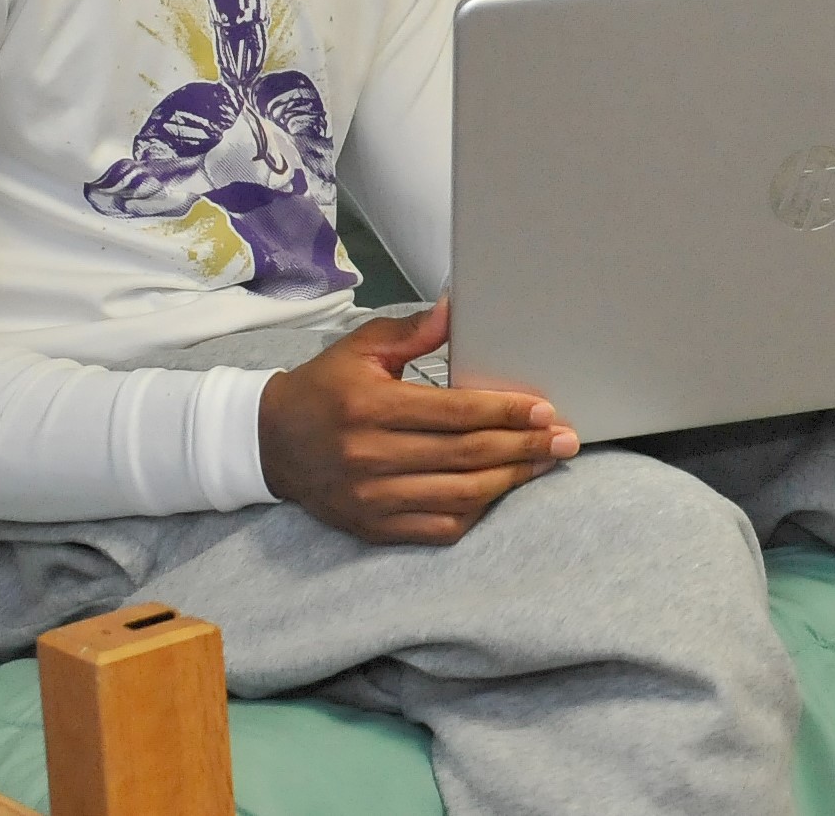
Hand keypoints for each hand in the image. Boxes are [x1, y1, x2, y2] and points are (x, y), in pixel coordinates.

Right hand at [257, 299, 577, 544]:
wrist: (269, 444)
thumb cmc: (324, 388)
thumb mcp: (362, 348)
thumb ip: (413, 331)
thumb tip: (459, 306)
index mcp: (370, 408)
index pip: (454, 413)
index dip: (505, 412)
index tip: (546, 410)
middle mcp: (370, 457)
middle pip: (465, 456)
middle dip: (523, 447)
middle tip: (565, 440)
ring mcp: (371, 498)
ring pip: (459, 495)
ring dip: (510, 480)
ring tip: (544, 462)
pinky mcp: (373, 527)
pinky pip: (439, 527)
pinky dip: (476, 511)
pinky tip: (500, 491)